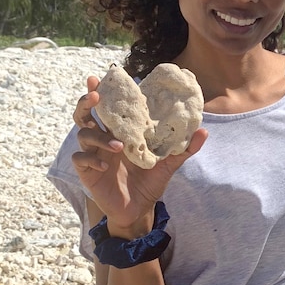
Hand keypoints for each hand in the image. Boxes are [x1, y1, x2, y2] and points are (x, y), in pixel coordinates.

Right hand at [70, 77, 208, 236]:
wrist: (140, 208)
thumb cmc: (151, 181)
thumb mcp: (169, 162)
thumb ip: (185, 147)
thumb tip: (204, 131)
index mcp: (121, 131)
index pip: (108, 107)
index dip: (101, 91)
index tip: (99, 76)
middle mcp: (104, 138)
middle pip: (85, 114)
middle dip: (87, 102)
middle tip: (96, 95)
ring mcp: (94, 153)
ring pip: (83, 134)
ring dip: (98, 137)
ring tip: (118, 146)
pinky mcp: (87, 171)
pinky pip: (81, 159)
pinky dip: (92, 158)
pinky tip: (105, 164)